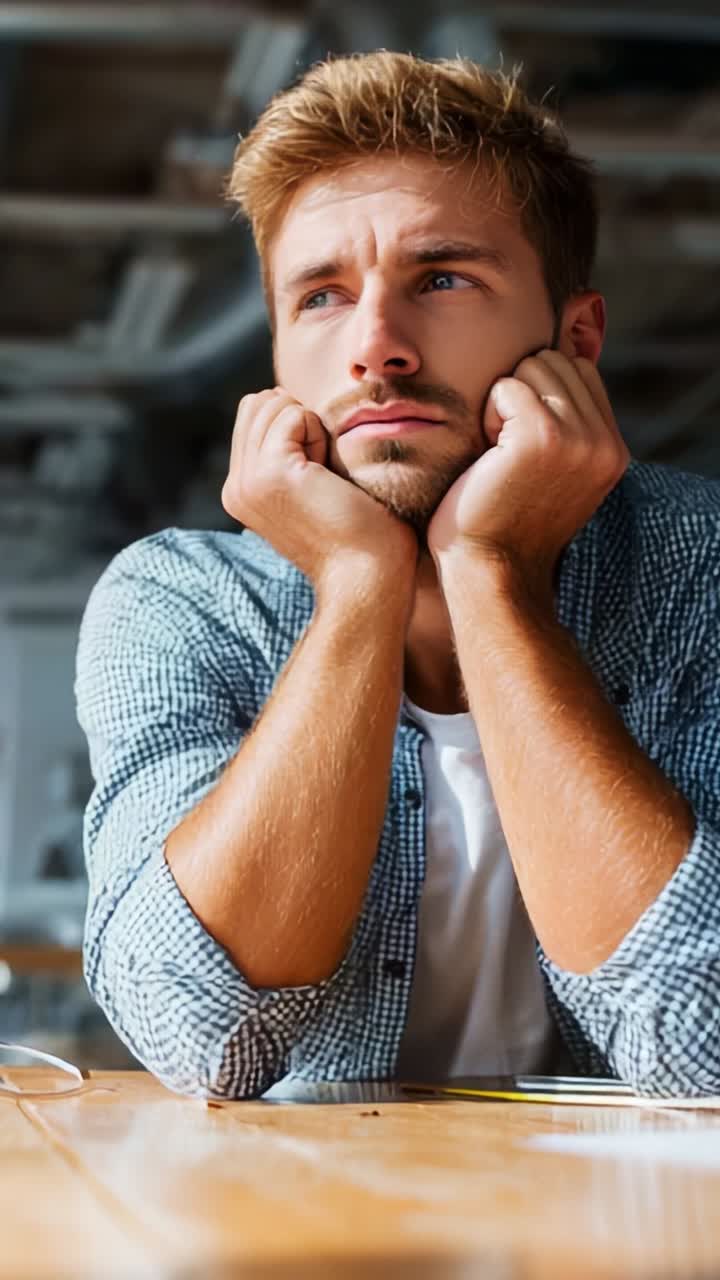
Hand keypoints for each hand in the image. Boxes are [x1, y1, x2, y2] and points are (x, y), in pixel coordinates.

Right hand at [222, 388, 417, 590]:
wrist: (368, 576)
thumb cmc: (358, 534)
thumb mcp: (309, 485)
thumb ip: (287, 450)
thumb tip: (279, 397)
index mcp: (241, 492)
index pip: (252, 417)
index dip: (296, 428)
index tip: (318, 476)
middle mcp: (235, 488)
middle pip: (257, 404)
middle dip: (300, 423)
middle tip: (324, 473)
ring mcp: (248, 481)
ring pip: (273, 405)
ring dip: (311, 429)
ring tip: (325, 476)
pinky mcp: (270, 473)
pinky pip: (293, 415)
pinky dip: (319, 433)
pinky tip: (329, 475)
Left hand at [426, 350, 629, 589]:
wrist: (489, 570)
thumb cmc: (503, 521)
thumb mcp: (556, 473)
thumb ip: (570, 428)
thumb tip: (552, 366)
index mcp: (612, 451)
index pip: (581, 371)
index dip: (541, 393)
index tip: (523, 444)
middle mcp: (604, 443)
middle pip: (557, 361)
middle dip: (522, 394)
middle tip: (507, 450)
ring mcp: (578, 438)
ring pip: (534, 366)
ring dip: (505, 402)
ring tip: (500, 452)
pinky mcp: (542, 436)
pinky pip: (506, 386)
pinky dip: (487, 413)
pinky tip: (489, 456)